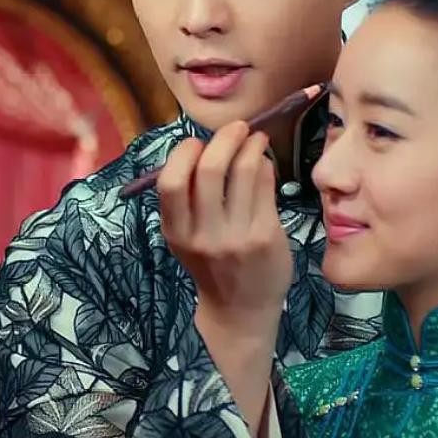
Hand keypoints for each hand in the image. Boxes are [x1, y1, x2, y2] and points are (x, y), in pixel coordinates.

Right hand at [157, 121, 292, 332]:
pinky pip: (266, 186)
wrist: (240, 309)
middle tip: (236, 127)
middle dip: (224, 139)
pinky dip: (265, 165)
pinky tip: (265, 163)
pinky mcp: (265, 236)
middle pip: (209, 170)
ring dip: (251, 145)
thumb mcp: (186, 237)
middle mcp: (203, 234)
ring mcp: (236, 236)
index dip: (184, 153)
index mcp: (176, 230)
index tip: (197, 143)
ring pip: (244, 172)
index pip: (171, 181)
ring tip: (256, 138)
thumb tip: (207, 145)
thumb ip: (189, 199)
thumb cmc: (213, 263)